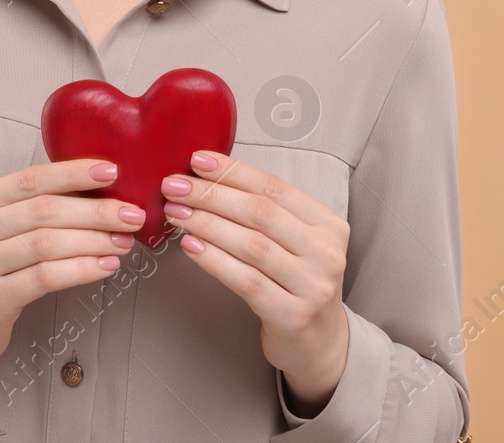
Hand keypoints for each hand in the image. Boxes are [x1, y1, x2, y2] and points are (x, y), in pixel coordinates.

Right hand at [0, 157, 144, 408]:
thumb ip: (33, 210)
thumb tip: (98, 191)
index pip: (31, 179)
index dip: (73, 172)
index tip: (112, 171)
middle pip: (44, 210)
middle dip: (96, 211)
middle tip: (132, 214)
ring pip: (48, 243)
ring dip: (94, 241)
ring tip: (125, 242)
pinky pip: (45, 277)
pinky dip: (81, 270)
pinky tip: (105, 267)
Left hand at [160, 150, 350, 414]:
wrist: (320, 342)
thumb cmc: (296, 282)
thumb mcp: (295, 242)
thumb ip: (265, 212)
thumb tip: (209, 176)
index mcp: (329, 225)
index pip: (275, 188)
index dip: (233, 171)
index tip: (197, 161)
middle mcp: (326, 253)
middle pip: (261, 213)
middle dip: (212, 195)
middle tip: (175, 187)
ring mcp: (313, 286)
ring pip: (251, 245)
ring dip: (207, 224)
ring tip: (176, 213)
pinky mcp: (293, 316)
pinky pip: (246, 281)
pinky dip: (215, 260)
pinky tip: (191, 247)